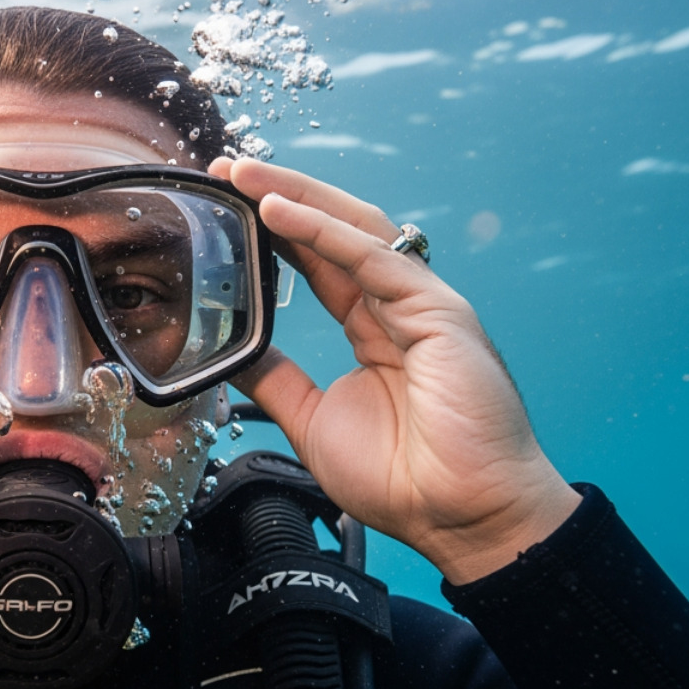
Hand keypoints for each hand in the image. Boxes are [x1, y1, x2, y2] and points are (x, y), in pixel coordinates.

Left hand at [211, 158, 580, 583]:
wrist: (461, 518)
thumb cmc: (404, 480)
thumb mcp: (313, 420)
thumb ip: (276, 380)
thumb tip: (234, 355)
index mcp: (374, 327)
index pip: (319, 260)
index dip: (276, 228)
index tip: (229, 203)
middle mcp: (400, 306)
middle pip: (336, 230)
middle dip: (282, 194)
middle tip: (227, 170)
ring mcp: (423, 304)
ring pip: (354, 229)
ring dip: (296, 196)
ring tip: (243, 175)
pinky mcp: (439, 312)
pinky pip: (372, 259)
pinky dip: (322, 231)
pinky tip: (280, 211)